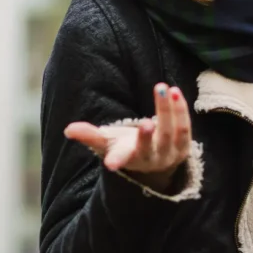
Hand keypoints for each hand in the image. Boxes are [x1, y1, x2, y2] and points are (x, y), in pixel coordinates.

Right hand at [65, 83, 190, 192]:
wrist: (154, 161)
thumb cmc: (125, 148)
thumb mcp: (107, 142)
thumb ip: (89, 136)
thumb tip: (68, 130)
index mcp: (130, 158)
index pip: (122, 160)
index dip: (116, 160)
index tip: (110, 164)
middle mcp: (151, 159)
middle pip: (151, 145)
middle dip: (147, 135)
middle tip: (144, 122)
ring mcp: (170, 153)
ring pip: (170, 132)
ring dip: (167, 111)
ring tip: (162, 87)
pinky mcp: (184, 145)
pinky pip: (184, 127)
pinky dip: (180, 109)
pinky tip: (174, 91)